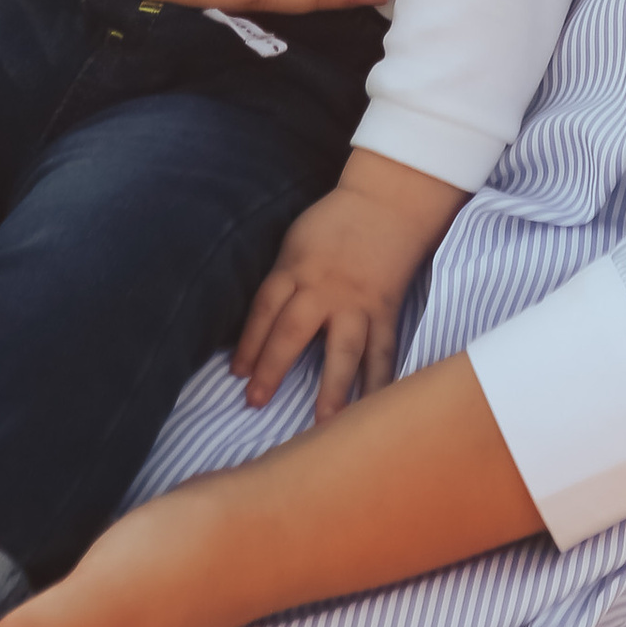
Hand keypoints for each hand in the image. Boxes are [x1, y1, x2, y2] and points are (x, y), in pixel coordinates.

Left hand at [234, 156, 467, 415]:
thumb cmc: (336, 221)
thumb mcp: (295, 242)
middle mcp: (325, 290)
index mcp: (296, 269)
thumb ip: (282, 279)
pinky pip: (383, 351)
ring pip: (343, 350)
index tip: (236, 373)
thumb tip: (264, 320)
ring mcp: (358, 303)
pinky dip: (380, 381)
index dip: (248, 343)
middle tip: (255, 400)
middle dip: (272, 368)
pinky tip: (376, 409)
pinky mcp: (386, 311)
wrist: (388, 202)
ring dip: (333, 388)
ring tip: (324, 424)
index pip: (265, 310)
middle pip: (293, 332)